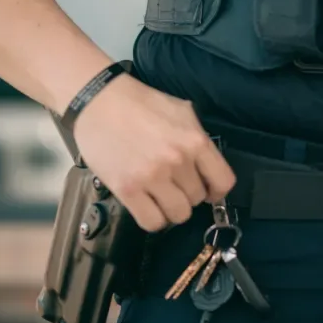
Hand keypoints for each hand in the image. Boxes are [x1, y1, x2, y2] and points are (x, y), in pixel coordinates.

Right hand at [70, 74, 237, 232]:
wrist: (99, 100)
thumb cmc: (140, 103)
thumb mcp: (181, 112)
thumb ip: (197, 139)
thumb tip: (207, 167)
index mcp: (194, 140)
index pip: (223, 182)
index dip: (216, 190)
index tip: (208, 190)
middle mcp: (178, 161)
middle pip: (197, 199)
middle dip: (187, 193)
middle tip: (172, 183)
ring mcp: (152, 177)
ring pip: (178, 215)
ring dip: (171, 208)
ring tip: (159, 195)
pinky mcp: (128, 190)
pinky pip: (152, 222)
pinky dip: (153, 218)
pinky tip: (147, 205)